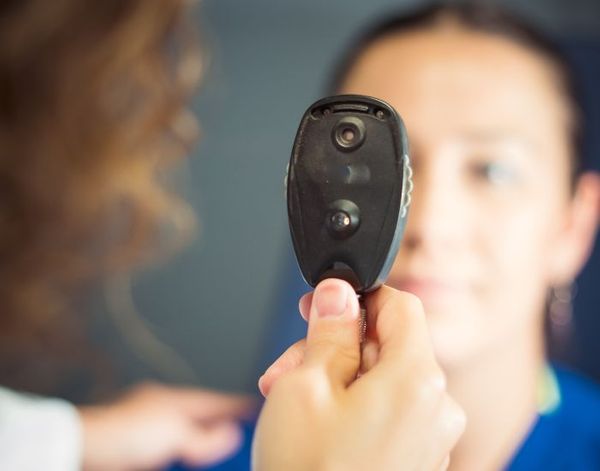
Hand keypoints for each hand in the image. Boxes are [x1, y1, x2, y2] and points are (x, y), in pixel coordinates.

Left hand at [78, 383, 255, 470]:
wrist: (83, 449)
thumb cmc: (127, 433)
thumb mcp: (174, 433)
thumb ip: (204, 437)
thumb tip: (231, 434)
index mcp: (175, 400)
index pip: (215, 401)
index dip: (237, 404)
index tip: (257, 405)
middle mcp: (165, 413)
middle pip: (203, 418)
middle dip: (223, 422)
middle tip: (245, 426)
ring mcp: (152, 431)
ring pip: (188, 435)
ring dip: (205, 441)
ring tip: (225, 445)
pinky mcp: (141, 452)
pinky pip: (174, 450)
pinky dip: (187, 454)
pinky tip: (191, 460)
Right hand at [253, 279, 464, 470]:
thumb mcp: (307, 386)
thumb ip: (330, 332)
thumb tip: (339, 293)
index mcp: (417, 380)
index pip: (401, 306)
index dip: (359, 296)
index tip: (326, 303)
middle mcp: (437, 409)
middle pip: (387, 345)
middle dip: (335, 346)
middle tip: (289, 362)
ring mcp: (431, 440)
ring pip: (382, 380)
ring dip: (337, 378)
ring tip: (291, 398)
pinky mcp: (418, 462)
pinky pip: (389, 413)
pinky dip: (353, 407)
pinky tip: (317, 424)